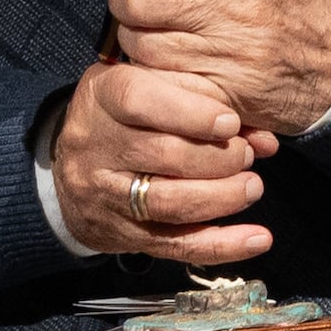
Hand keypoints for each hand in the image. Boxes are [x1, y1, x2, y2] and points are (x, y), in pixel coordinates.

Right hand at [52, 58, 276, 265]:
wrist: (67, 164)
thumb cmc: (123, 113)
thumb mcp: (152, 84)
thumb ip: (205, 99)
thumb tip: (263, 139)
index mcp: (103, 96)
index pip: (141, 102)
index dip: (191, 114)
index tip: (230, 123)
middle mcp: (95, 146)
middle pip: (162, 156)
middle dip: (217, 159)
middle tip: (247, 156)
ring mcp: (103, 194)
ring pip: (167, 203)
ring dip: (221, 198)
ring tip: (252, 188)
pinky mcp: (119, 233)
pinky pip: (174, 245)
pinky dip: (220, 245)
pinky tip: (256, 240)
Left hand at [104, 0, 330, 139]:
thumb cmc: (310, 0)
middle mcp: (230, 10)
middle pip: (136, 2)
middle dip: (125, 3)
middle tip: (135, 4)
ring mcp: (227, 57)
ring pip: (143, 48)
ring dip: (138, 42)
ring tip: (153, 35)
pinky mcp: (226, 95)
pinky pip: (167, 86)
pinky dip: (158, 78)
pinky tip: (168, 68)